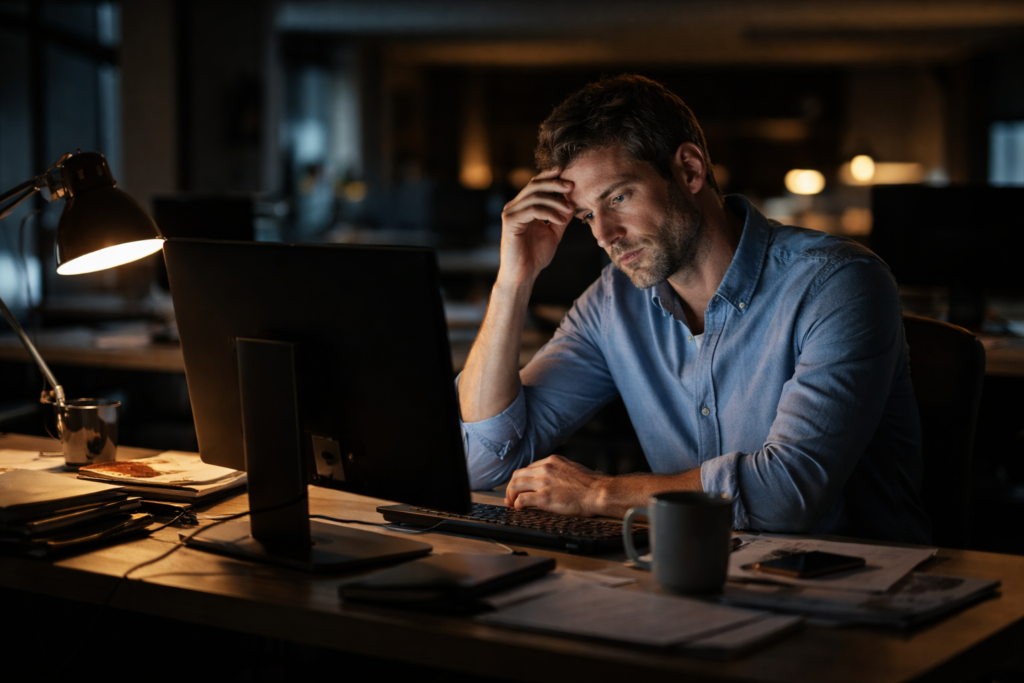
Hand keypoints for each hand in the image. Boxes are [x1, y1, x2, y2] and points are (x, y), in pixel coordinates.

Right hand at [498, 168, 574, 285]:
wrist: (523, 275)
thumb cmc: (535, 256)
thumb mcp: (553, 232)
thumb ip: (560, 217)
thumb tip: (572, 203)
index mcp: (522, 206)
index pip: (535, 184)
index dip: (549, 176)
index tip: (566, 173)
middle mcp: (514, 207)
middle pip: (534, 185)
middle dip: (554, 184)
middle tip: (571, 186)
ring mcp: (510, 214)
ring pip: (534, 197)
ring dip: (555, 201)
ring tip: (570, 209)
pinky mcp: (510, 223)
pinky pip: (532, 210)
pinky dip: (549, 212)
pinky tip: (560, 220)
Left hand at [505, 454, 609, 516]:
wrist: (598, 493)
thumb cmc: (591, 484)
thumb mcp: (573, 468)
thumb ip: (560, 470)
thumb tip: (554, 477)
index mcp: (552, 460)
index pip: (529, 468)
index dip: (522, 478)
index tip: (520, 486)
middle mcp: (545, 469)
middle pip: (518, 475)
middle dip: (511, 486)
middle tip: (510, 496)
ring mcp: (543, 482)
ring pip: (516, 486)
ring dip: (511, 495)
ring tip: (511, 503)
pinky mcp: (543, 497)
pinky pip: (522, 500)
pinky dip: (517, 504)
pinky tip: (519, 509)